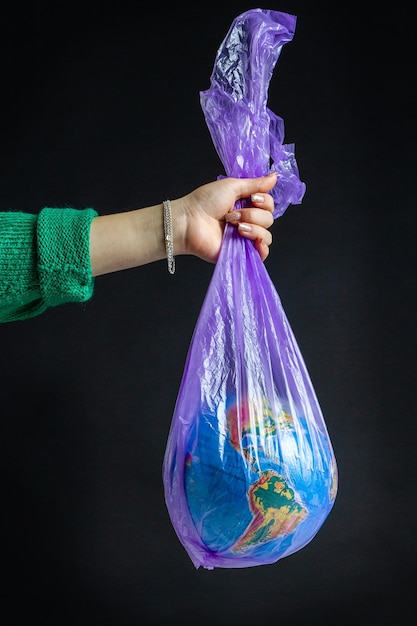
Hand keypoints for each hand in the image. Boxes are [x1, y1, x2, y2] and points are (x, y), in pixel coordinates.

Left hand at [90, 173, 276, 276]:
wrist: (190, 221)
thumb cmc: (205, 201)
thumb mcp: (232, 186)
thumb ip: (255, 183)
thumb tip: (275, 176)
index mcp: (246, 205)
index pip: (269, 205)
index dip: (264, 201)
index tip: (252, 198)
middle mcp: (247, 221)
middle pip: (269, 219)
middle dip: (253, 214)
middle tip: (232, 214)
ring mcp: (244, 239)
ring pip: (267, 235)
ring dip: (252, 227)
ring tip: (232, 225)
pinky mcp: (241, 253)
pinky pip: (262, 253)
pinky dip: (260, 245)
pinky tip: (247, 237)